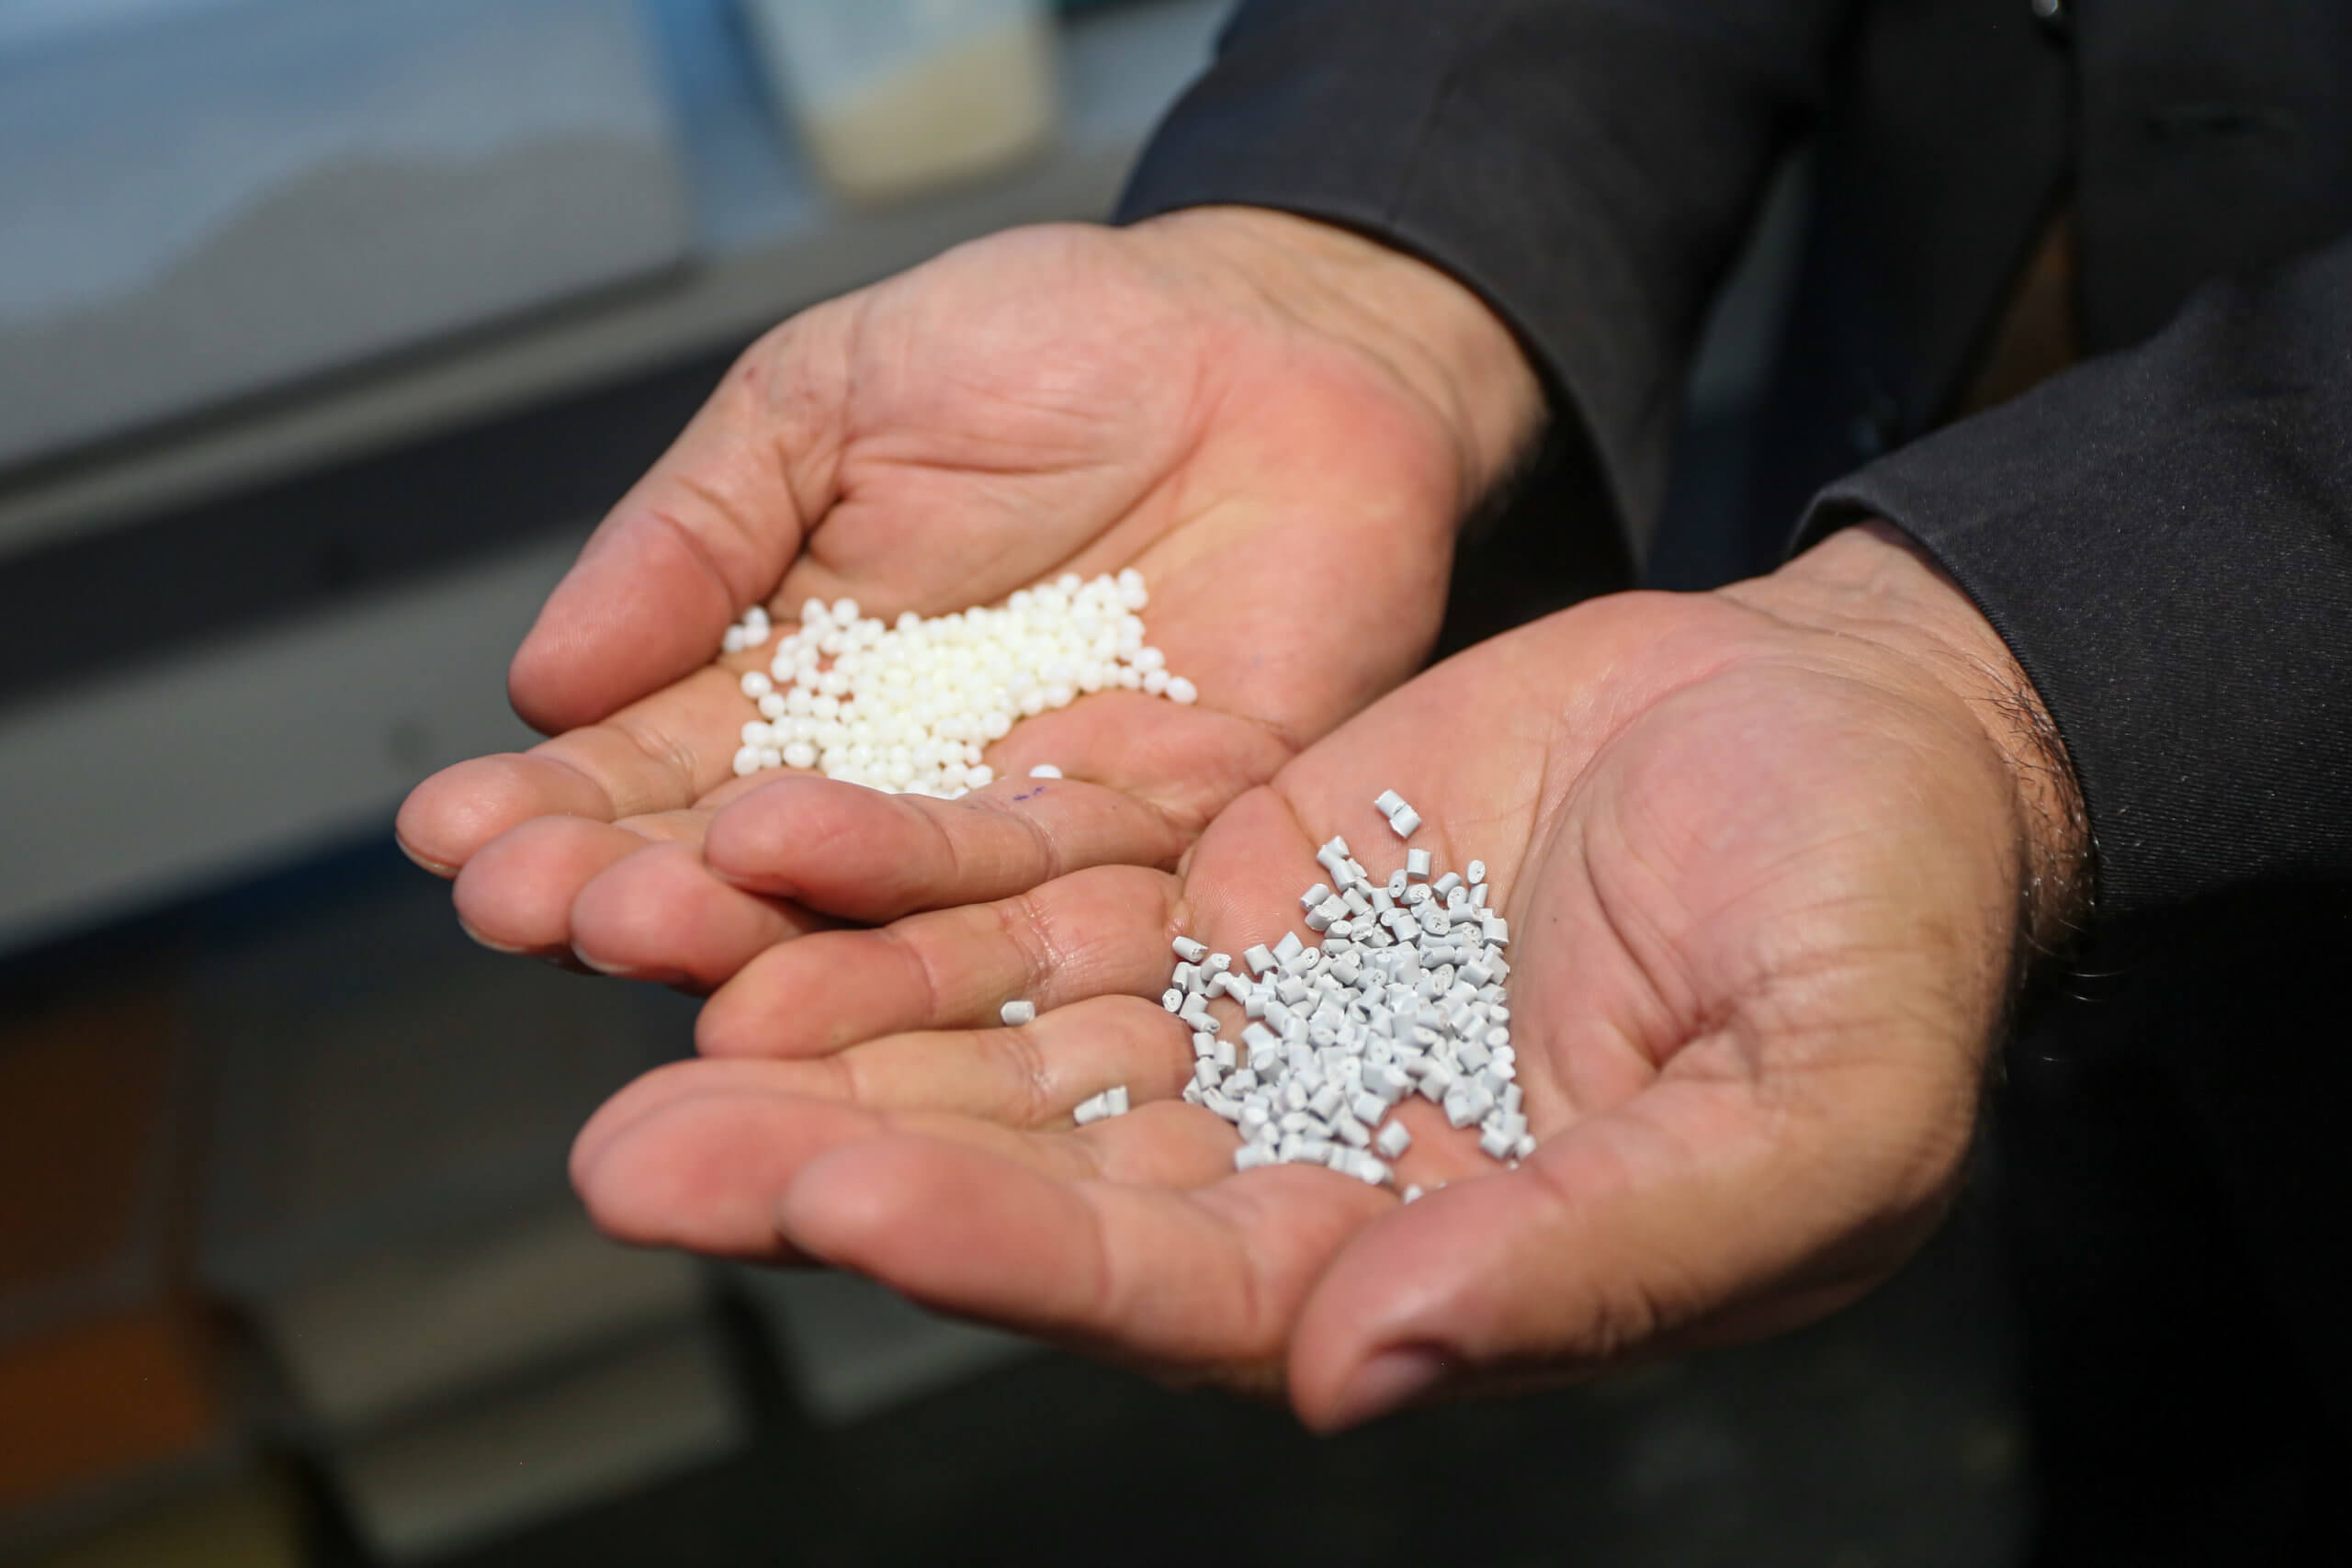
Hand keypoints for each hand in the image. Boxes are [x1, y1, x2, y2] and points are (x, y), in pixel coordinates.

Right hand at [395, 210, 1542, 978]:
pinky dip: (953, 924)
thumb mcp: (829, 396)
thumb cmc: (1051, 345)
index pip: (657, 770)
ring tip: (644, 932)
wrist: (1272, 342)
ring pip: (887, 911)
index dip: (558, 807)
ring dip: (764, 930)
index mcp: (798, 685)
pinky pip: (1059, 897)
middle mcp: (901, 785)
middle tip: (534, 908)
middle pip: (752, 870)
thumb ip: (703, 530)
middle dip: (633, 888)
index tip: (455, 838)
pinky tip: (839, 936)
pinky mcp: (1170, 834)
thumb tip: (544, 677)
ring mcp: (1031, 820)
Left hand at [565, 524, 2088, 1423]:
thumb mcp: (1813, 1108)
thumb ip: (1607, 1252)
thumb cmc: (1880, 918)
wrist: (1863, 720)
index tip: (835, 1200)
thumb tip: (1370, 1367)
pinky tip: (770, 859)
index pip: (1178, 1288)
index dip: (1005, 1253)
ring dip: (831, 1027)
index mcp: (1429, 1260)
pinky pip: (1043, 892)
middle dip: (840, 1165)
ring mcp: (1252, 1017)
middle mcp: (1304, 1161)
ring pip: (1006, 1042)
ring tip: (640, 999)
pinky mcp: (1227, 882)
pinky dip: (911, 885)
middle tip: (636, 1156)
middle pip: (1036, 1186)